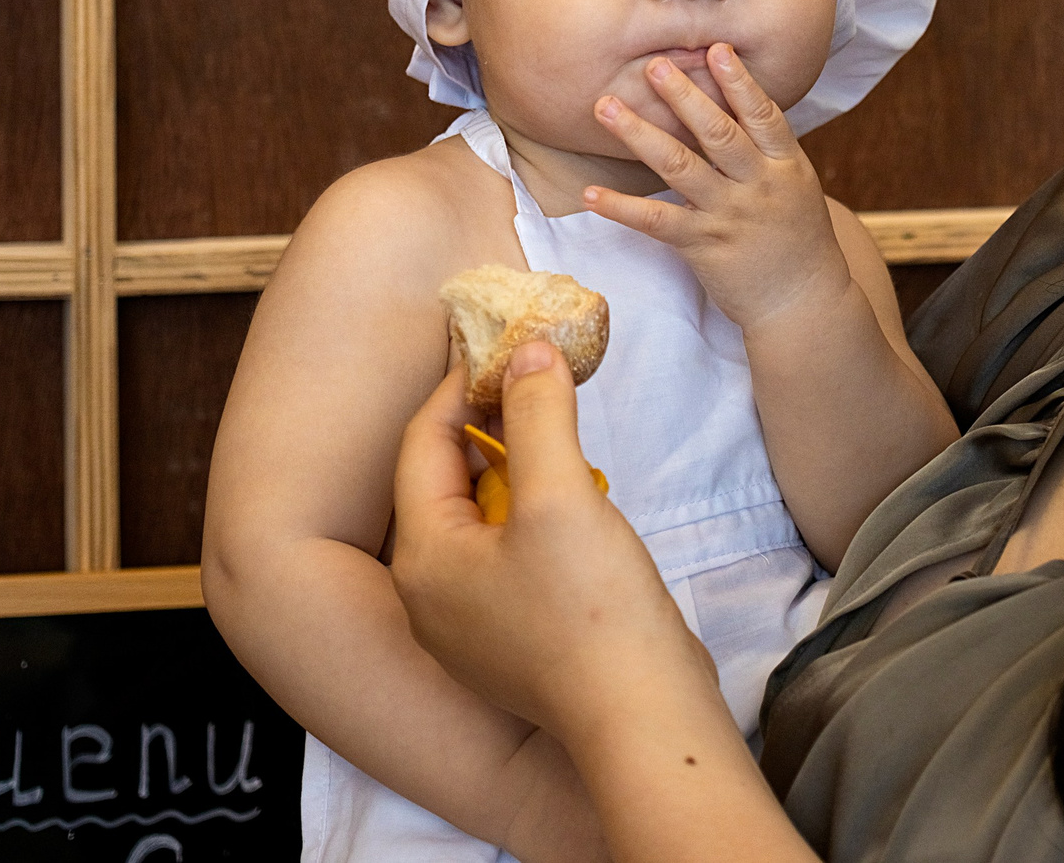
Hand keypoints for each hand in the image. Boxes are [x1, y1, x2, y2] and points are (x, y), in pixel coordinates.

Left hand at [390, 350, 719, 749]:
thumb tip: (528, 349)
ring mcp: (469, 630)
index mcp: (422, 559)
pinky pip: (503, 559)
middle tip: (534, 379)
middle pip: (445, 483)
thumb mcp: (561, 495)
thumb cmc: (590, 609)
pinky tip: (571, 502)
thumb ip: (539, 413)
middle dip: (489, 425)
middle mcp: (429, 597)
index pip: (423, 444)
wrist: (641, 718)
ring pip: (477, 521)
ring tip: (557, 430)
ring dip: (513, 470)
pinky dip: (528, 516)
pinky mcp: (512, 645)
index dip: (462, 385)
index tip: (506, 345)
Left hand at [584, 43, 852, 332]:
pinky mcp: (702, 246)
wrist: (803, 301)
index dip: (739, 82)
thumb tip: (737, 99)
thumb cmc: (797, 237)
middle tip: (653, 65)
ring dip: (639, 134)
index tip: (716, 49)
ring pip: (679, 167)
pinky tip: (592, 193)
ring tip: (607, 107)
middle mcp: (758, 185)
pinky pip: (655, 222)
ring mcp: (729, 215)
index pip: (762, 115)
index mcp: (785, 165)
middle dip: (684, 96)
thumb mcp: (797, 184)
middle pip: (717, 132)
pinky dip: (621, 207)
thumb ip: (767, 147)